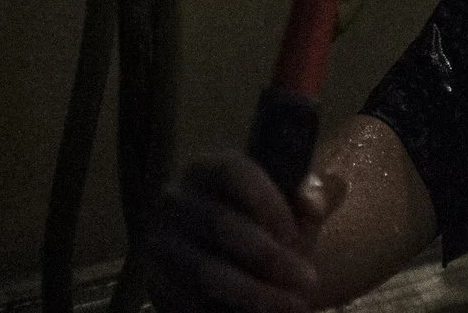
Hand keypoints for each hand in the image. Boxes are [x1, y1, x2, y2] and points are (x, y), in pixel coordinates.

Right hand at [145, 153, 347, 312]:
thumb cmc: (266, 222)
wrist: (230, 258)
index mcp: (207, 168)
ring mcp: (160, 242)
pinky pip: (190, 302)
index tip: (297, 234)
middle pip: (220, 224)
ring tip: (293, 306)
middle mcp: (175, 199)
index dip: (268, 202)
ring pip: (207, 272)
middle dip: (270, 258)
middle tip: (309, 282)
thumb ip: (312, 195)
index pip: (233, 172)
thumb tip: (312, 200)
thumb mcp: (291, 203)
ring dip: (255, 295)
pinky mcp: (155, 282)